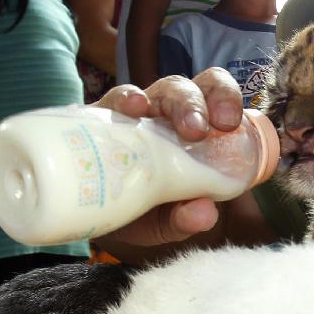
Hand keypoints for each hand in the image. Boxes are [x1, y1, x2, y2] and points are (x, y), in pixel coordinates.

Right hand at [93, 68, 243, 245]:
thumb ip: (183, 220)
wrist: (84, 217)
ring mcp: (133, 115)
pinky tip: (133, 108)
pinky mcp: (97, 118)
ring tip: (183, 126)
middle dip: (201, 101)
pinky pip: (114, 100)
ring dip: (176, 102)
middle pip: (190, 90)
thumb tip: (205, 214)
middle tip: (199, 130)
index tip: (229, 123)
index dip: (226, 99)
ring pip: (161, 90)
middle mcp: (165, 117)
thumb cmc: (134, 213)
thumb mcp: (160, 223)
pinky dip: (126, 99)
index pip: (214, 100)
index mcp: (189, 135)